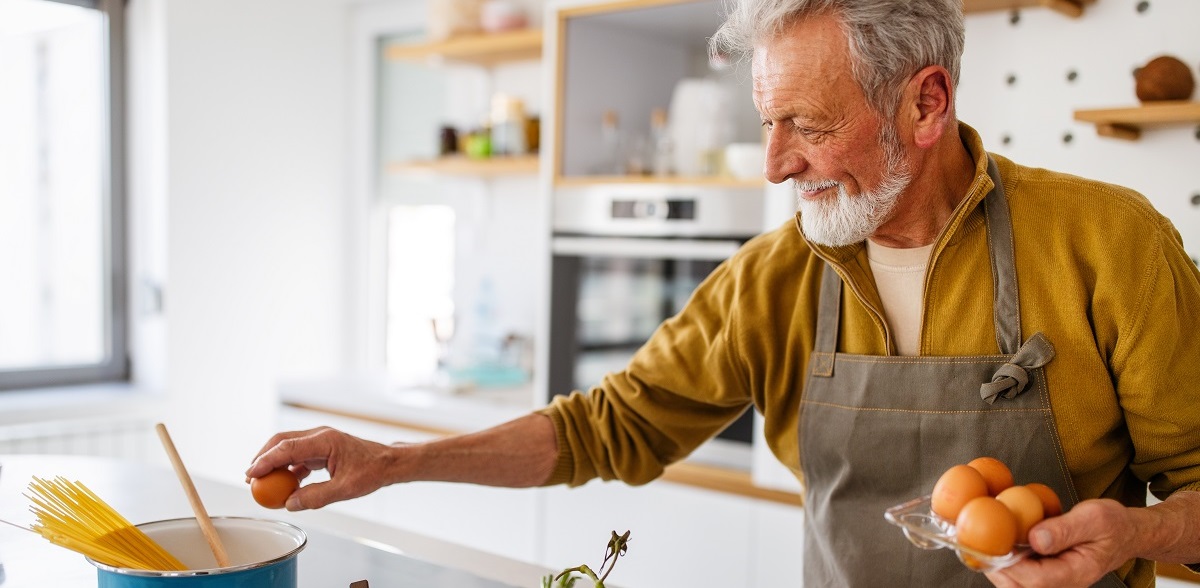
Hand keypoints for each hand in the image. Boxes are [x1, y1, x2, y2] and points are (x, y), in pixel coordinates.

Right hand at [245, 427, 404, 510]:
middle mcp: (319, 436)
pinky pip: (297, 456)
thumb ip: (316, 496)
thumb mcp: (345, 489)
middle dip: (263, 458)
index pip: (287, 447)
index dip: (266, 461)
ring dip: (274, 463)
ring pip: (287, 448)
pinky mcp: (321, 449)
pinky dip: (287, 469)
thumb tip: (290, 503)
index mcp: (324, 440)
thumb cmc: (372, 471)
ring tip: (262, 483)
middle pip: (282, 442)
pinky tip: (284, 485)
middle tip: (250, 478)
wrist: (387, 463)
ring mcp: (319, 441)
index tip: (251, 474)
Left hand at [986, 498, 1138, 587]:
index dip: (1009, 567)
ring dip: (997, 565)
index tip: (988, 549)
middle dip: (995, 569)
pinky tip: (995, 541)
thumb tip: (1035, 538)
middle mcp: (1063, 583)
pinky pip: (1021, 574)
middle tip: (974, 545)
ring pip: (1016, 583)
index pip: (1036, 580)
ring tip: (980, 543)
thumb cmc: (1113, 525)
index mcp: (1076, 573)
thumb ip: (1065, 529)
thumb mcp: (1093, 518)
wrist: (1125, 533)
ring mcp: (1054, 580)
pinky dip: (1005, 560)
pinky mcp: (1046, 573)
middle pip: (1020, 586)